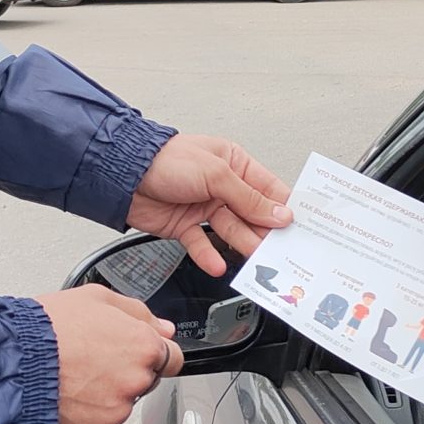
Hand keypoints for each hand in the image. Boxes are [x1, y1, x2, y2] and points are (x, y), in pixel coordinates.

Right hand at [38, 285, 179, 423]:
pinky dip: (88, 413)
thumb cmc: (46, 329)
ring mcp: (117, 410)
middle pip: (145, 379)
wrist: (10, 363)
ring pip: (121, 402)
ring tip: (74, 375)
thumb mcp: (95, 298)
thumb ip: (138, 312)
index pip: (172, 357)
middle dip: (125, 370)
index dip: (151, 352)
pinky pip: (100, 422)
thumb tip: (163, 328)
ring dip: (105, 393)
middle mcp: (136, 380)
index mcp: (143, 346)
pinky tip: (68, 393)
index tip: (134, 351)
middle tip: (92, 359)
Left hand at [126, 134, 291, 275]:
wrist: (123, 173)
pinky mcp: (185, 226)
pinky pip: (203, 245)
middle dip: (266, 232)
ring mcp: (204, 207)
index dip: (284, 208)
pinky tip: (218, 264)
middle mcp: (222, 186)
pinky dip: (210, 256)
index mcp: (234, 163)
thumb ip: (248, 197)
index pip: (268, 190)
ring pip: (231, 232)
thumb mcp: (216, 174)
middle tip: (281, 251)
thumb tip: (279, 213)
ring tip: (255, 260)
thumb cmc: (166, 159)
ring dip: (242, 246)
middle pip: (252, 215)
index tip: (300, 227)